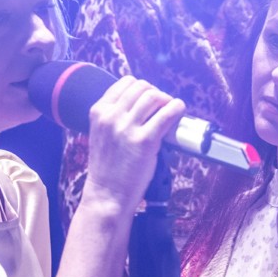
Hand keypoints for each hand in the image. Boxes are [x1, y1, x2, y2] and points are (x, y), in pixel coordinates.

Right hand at [81, 76, 185, 214]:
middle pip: (142, 87)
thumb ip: (115, 115)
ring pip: (154, 96)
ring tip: (170, 111)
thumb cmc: (107, 166)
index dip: (143, 88)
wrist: (107, 194)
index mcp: (98, 111)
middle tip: (162, 107)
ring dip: (166, 100)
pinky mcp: (144, 141)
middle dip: (156, 94)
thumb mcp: (101, 133)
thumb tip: (143, 101)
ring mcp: (127, 128)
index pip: (126, 82)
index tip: (150, 99)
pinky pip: (166, 114)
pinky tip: (179, 112)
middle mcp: (111, 116)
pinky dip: (177, 109)